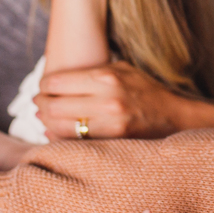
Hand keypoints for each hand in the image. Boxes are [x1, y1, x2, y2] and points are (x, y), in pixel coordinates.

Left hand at [34, 61, 180, 138]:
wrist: (175, 116)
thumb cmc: (145, 90)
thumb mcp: (122, 70)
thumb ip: (91, 72)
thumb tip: (55, 81)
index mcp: (107, 77)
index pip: (56, 83)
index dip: (44, 86)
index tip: (43, 89)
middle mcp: (108, 100)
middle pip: (54, 106)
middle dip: (41, 105)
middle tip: (38, 104)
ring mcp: (111, 124)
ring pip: (60, 127)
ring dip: (46, 123)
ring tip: (44, 118)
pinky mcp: (113, 141)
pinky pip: (74, 142)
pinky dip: (60, 138)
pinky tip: (56, 132)